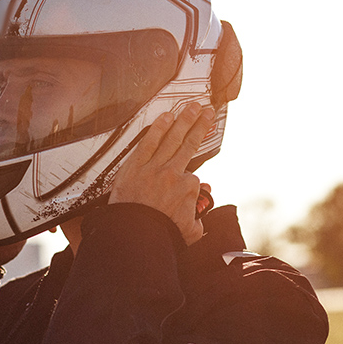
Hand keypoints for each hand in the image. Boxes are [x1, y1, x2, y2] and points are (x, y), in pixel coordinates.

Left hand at [109, 102, 214, 244]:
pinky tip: (166, 117)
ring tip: (192, 106)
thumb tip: (206, 194)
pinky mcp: (135, 167)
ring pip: (172, 139)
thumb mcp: (191, 230)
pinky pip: (148, 143)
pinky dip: (158, 129)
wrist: (135, 237)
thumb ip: (201, 213)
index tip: (189, 185)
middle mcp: (173, 173)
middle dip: (200, 125)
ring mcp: (154, 168)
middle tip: (207, 110)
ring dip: (184, 120)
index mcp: (188, 188)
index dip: (192, 183)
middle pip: (190, 144)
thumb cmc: (162, 234)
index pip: (194, 177)